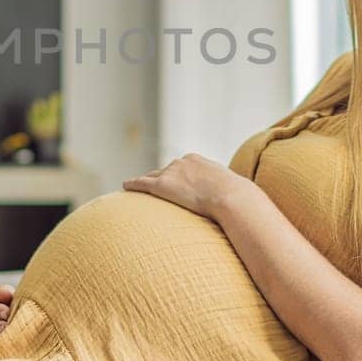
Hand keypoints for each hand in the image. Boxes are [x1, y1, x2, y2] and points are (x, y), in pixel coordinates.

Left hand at [122, 152, 250, 220]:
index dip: (176, 176)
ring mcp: (171, 172)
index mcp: (196, 160)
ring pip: (152, 176)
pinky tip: (125, 187)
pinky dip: (133, 184)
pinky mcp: (162, 185)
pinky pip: (142, 183)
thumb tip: (236, 200)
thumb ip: (223, 191)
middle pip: (165, 170)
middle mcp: (181, 162)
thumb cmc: (235, 198)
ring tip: (135, 187)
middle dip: (159, 177)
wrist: (230, 198)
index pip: (180, 166)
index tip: (174, 183)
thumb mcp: (229, 188)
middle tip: (154, 186)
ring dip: (145, 182)